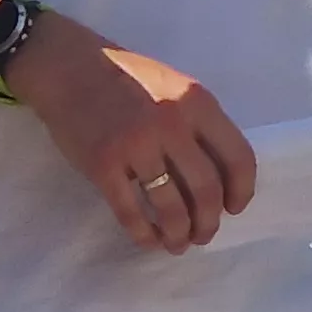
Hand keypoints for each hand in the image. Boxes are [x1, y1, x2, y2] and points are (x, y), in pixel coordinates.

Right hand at [6, 23, 258, 252]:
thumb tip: (219, 175)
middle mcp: (173, 126)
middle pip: (206, 190)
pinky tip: (149, 240)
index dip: (241, 191)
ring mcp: (137, 146)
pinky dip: (144, 234)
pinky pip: (131, 212)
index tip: (233, 209)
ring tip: (178, 244)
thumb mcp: (176, 87)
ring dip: (179, 234)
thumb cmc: (127, 77)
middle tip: (202, 235)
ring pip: (171, 208)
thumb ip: (199, 123)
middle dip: (208, 222)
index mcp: (198, 103)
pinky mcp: (103, 165)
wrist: (69, 67)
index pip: (238, 158)